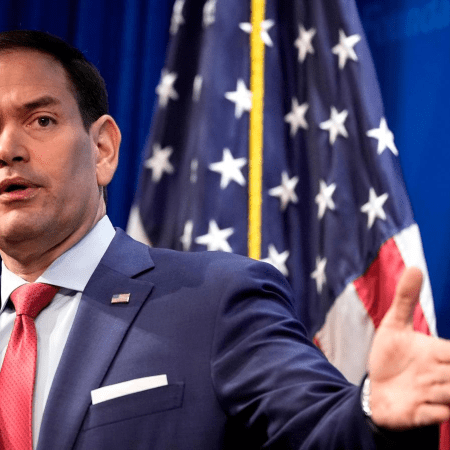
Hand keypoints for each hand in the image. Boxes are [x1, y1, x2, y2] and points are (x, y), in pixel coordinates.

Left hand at [368, 267, 449, 428]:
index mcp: (437, 352)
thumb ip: (405, 298)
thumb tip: (415, 267)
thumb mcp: (393, 326)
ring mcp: (430, 395)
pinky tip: (438, 408)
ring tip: (439, 381)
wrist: (374, 391)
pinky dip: (439, 411)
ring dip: (449, 390)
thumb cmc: (389, 358)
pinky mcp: (419, 414)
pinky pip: (437, 414)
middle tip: (443, 366)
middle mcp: (438, 374)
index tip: (445, 352)